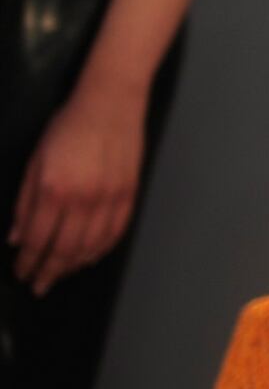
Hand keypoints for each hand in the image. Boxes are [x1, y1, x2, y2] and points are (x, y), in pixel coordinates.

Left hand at [10, 82, 148, 292]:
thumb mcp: (35, 161)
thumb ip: (25, 202)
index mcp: (54, 190)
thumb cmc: (68, 126)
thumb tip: (18, 237)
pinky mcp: (129, 194)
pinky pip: (115, 232)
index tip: (22, 273)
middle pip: (65, 249)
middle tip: (39, 286)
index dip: (29, 262)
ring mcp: (110, 198)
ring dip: (74, 265)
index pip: (39, 239)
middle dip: (50, 272)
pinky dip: (102, 249)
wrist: (111, 102)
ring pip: (92, 246)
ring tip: (62, 274)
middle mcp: (84, 199)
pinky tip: (90, 257)